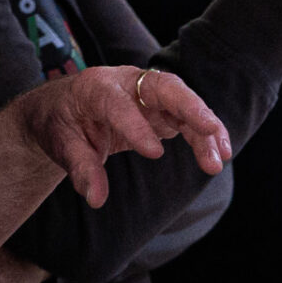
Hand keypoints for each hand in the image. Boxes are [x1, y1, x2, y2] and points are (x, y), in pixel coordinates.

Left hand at [15, 66, 229, 207]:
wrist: (63, 109)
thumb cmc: (61, 123)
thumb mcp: (62, 146)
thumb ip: (81, 169)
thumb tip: (96, 198)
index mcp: (96, 87)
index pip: (118, 104)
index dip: (135, 126)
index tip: (153, 153)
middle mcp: (127, 83)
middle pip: (164, 87)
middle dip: (189, 107)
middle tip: (209, 129)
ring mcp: (147, 94)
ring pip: (183, 103)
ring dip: (204, 130)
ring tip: (218, 160)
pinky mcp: (161, 109)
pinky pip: (187, 118)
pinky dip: (205, 134)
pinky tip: (220, 153)